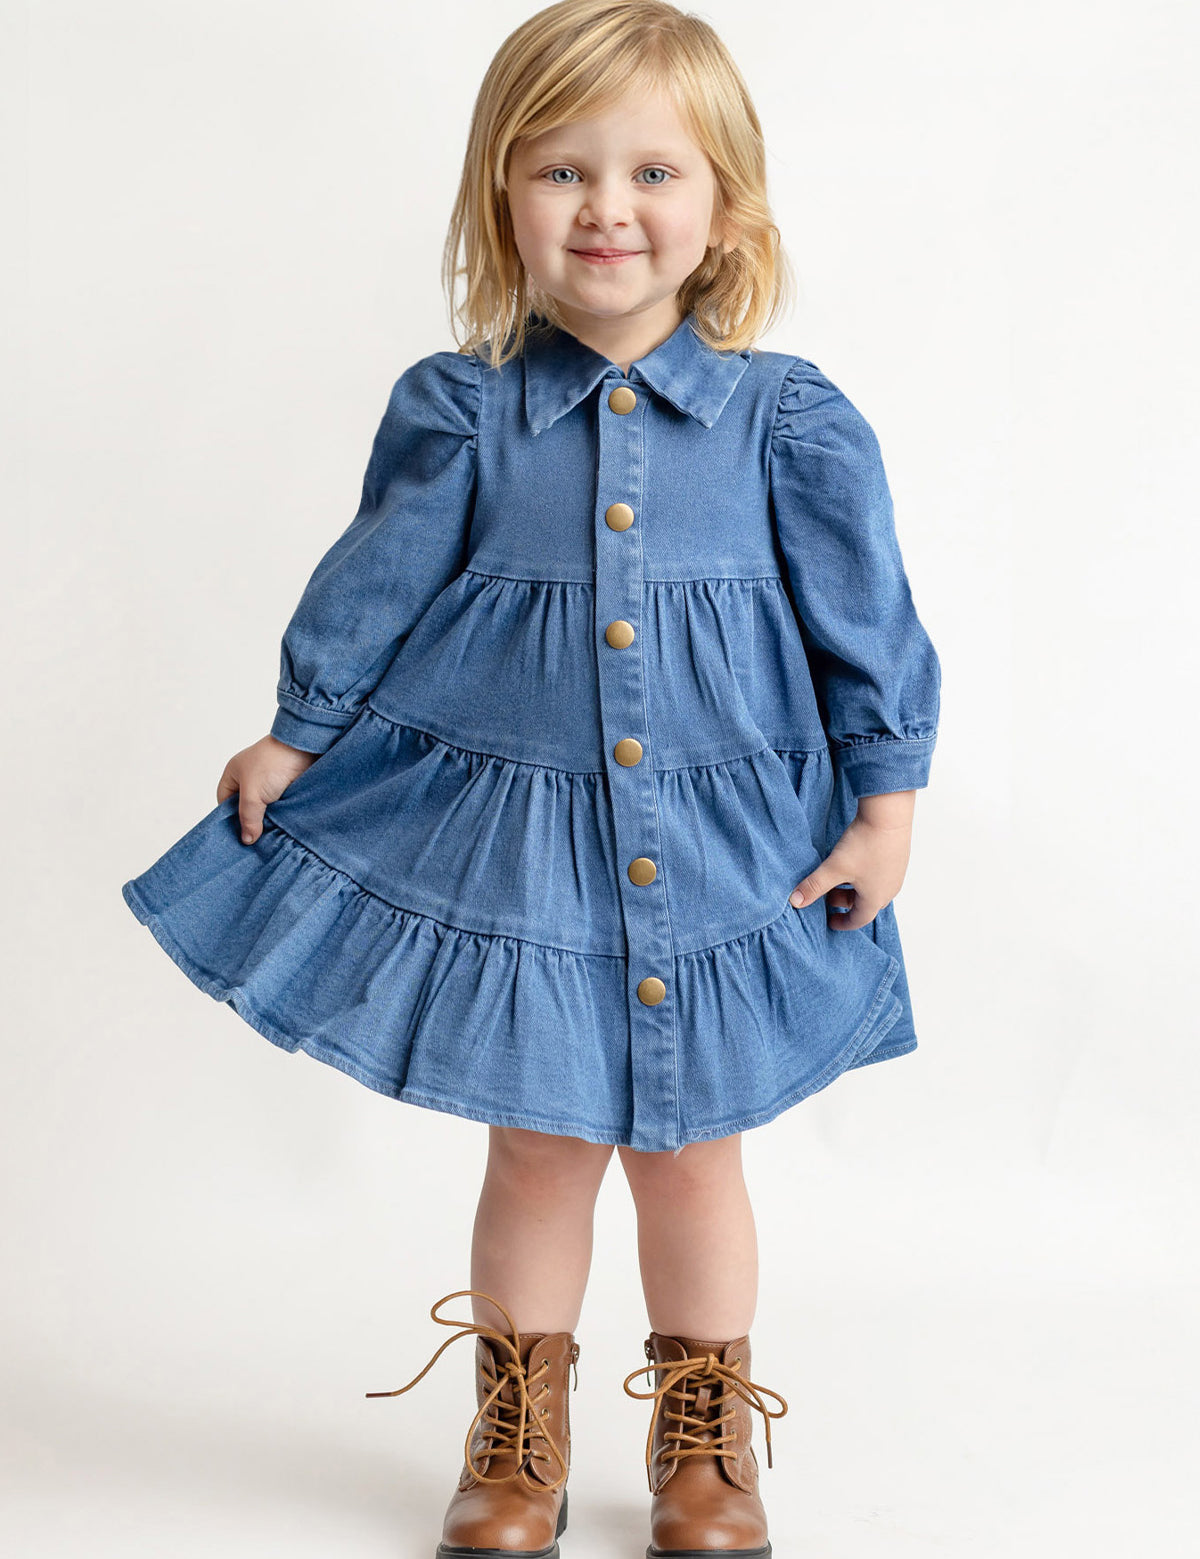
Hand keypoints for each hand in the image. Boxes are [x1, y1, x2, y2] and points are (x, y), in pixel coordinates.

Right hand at [216, 734, 319, 844]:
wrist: (307, 747)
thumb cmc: (274, 763)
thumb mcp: (253, 793)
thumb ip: (248, 817)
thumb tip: (247, 839)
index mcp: (234, 775)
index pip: (225, 803)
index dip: (229, 820)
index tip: (237, 837)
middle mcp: (250, 780)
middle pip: (245, 809)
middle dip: (250, 824)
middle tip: (255, 842)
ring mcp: (269, 785)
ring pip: (264, 811)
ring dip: (267, 821)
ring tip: (269, 838)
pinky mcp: (286, 789)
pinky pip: (279, 808)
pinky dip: (280, 817)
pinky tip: (282, 828)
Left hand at [788, 792, 914, 929]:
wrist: (889, 814)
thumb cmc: (865, 844)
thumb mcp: (834, 868)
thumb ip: (814, 885)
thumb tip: (795, 901)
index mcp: (876, 898)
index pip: (858, 920)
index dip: (842, 923)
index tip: (830, 922)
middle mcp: (890, 889)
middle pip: (865, 904)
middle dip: (844, 902)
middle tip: (827, 895)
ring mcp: (896, 873)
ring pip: (872, 888)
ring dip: (853, 887)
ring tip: (837, 876)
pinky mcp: (897, 857)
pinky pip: (879, 874)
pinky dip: (864, 875)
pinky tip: (853, 861)